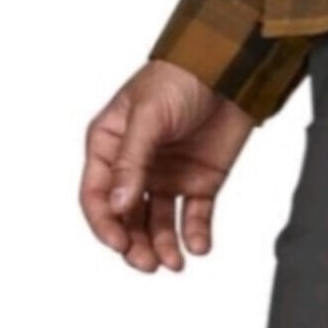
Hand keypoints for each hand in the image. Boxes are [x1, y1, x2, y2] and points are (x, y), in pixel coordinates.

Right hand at [80, 59, 255, 271]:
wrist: (232, 65)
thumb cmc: (181, 76)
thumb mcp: (148, 114)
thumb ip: (131, 161)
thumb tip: (116, 206)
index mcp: (111, 145)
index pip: (96, 195)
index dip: (104, 223)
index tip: (119, 244)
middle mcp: (136, 166)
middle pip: (126, 217)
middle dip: (134, 244)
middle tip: (148, 262)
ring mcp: (167, 174)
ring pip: (157, 224)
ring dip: (162, 246)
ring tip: (174, 262)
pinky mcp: (200, 179)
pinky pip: (194, 216)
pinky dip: (195, 235)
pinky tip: (198, 247)